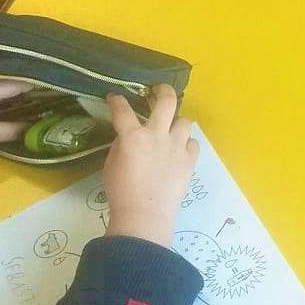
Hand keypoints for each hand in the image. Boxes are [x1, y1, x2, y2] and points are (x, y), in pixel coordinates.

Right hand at [103, 85, 198, 248]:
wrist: (145, 214)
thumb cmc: (121, 192)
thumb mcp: (112, 164)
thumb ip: (122, 145)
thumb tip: (129, 136)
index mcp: (132, 137)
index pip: (122, 110)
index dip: (117, 100)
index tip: (115, 96)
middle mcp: (157, 135)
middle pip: (167, 101)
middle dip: (163, 90)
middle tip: (159, 90)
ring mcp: (177, 146)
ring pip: (185, 121)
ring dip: (177, 123)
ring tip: (172, 129)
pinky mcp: (190, 159)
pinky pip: (192, 143)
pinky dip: (186, 144)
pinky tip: (180, 151)